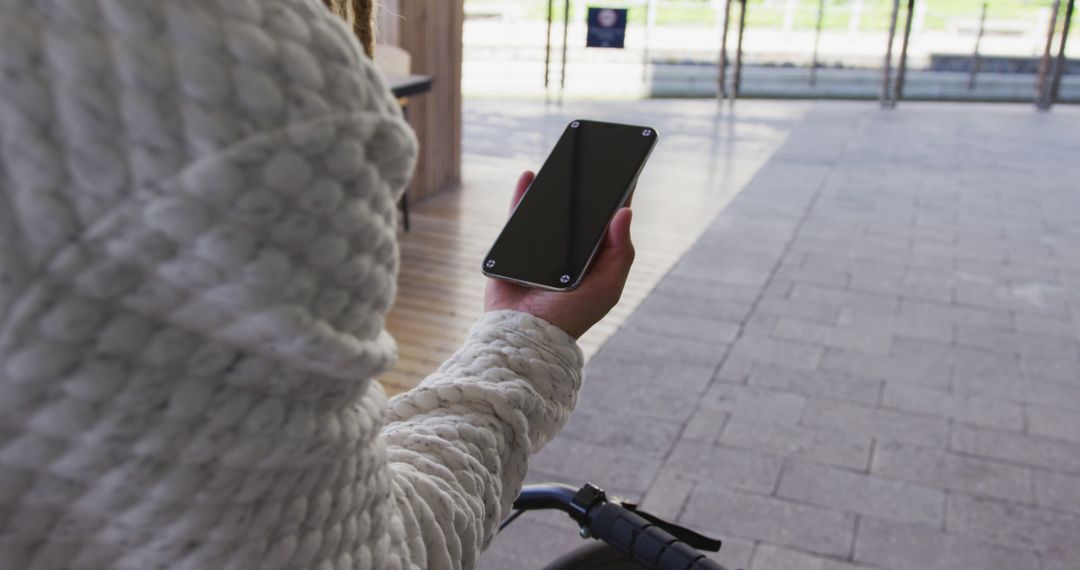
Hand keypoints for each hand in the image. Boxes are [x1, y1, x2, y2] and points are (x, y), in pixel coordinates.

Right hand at [484, 171, 635, 338]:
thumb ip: (619, 252)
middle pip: (579, 209)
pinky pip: (519, 213)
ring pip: (550, 208)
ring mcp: (542, 245)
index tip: (627, 168)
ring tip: (566, 160)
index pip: (609, 219)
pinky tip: (530, 175)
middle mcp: (570, 248)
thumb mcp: (606, 287)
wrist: (525, 331)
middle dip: (586, 184)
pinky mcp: (515, 245)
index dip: (618, 194)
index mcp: (594, 256)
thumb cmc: (570, 315)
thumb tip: (625, 211)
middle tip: (594, 156)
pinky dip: (523, 193)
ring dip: (557, 185)